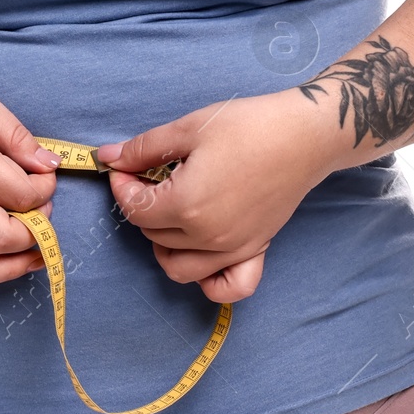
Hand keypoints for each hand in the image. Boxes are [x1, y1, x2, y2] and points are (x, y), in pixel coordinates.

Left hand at [96, 89, 329, 302]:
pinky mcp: (255, 251)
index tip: (125, 167)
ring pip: (179, 267)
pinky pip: (226, 287)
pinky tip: (202, 253)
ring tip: (170, 211)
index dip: (122, 186)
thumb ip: (145, 148)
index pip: (135, 209)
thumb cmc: (248, 125)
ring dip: (163, 244)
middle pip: (153, 235)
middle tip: (149, 176)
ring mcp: (233, 249)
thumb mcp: (189, 128)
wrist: (303, 135)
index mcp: (186, 204)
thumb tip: (109, 157)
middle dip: (142, 207)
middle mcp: (208, 237)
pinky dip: (209, 281)